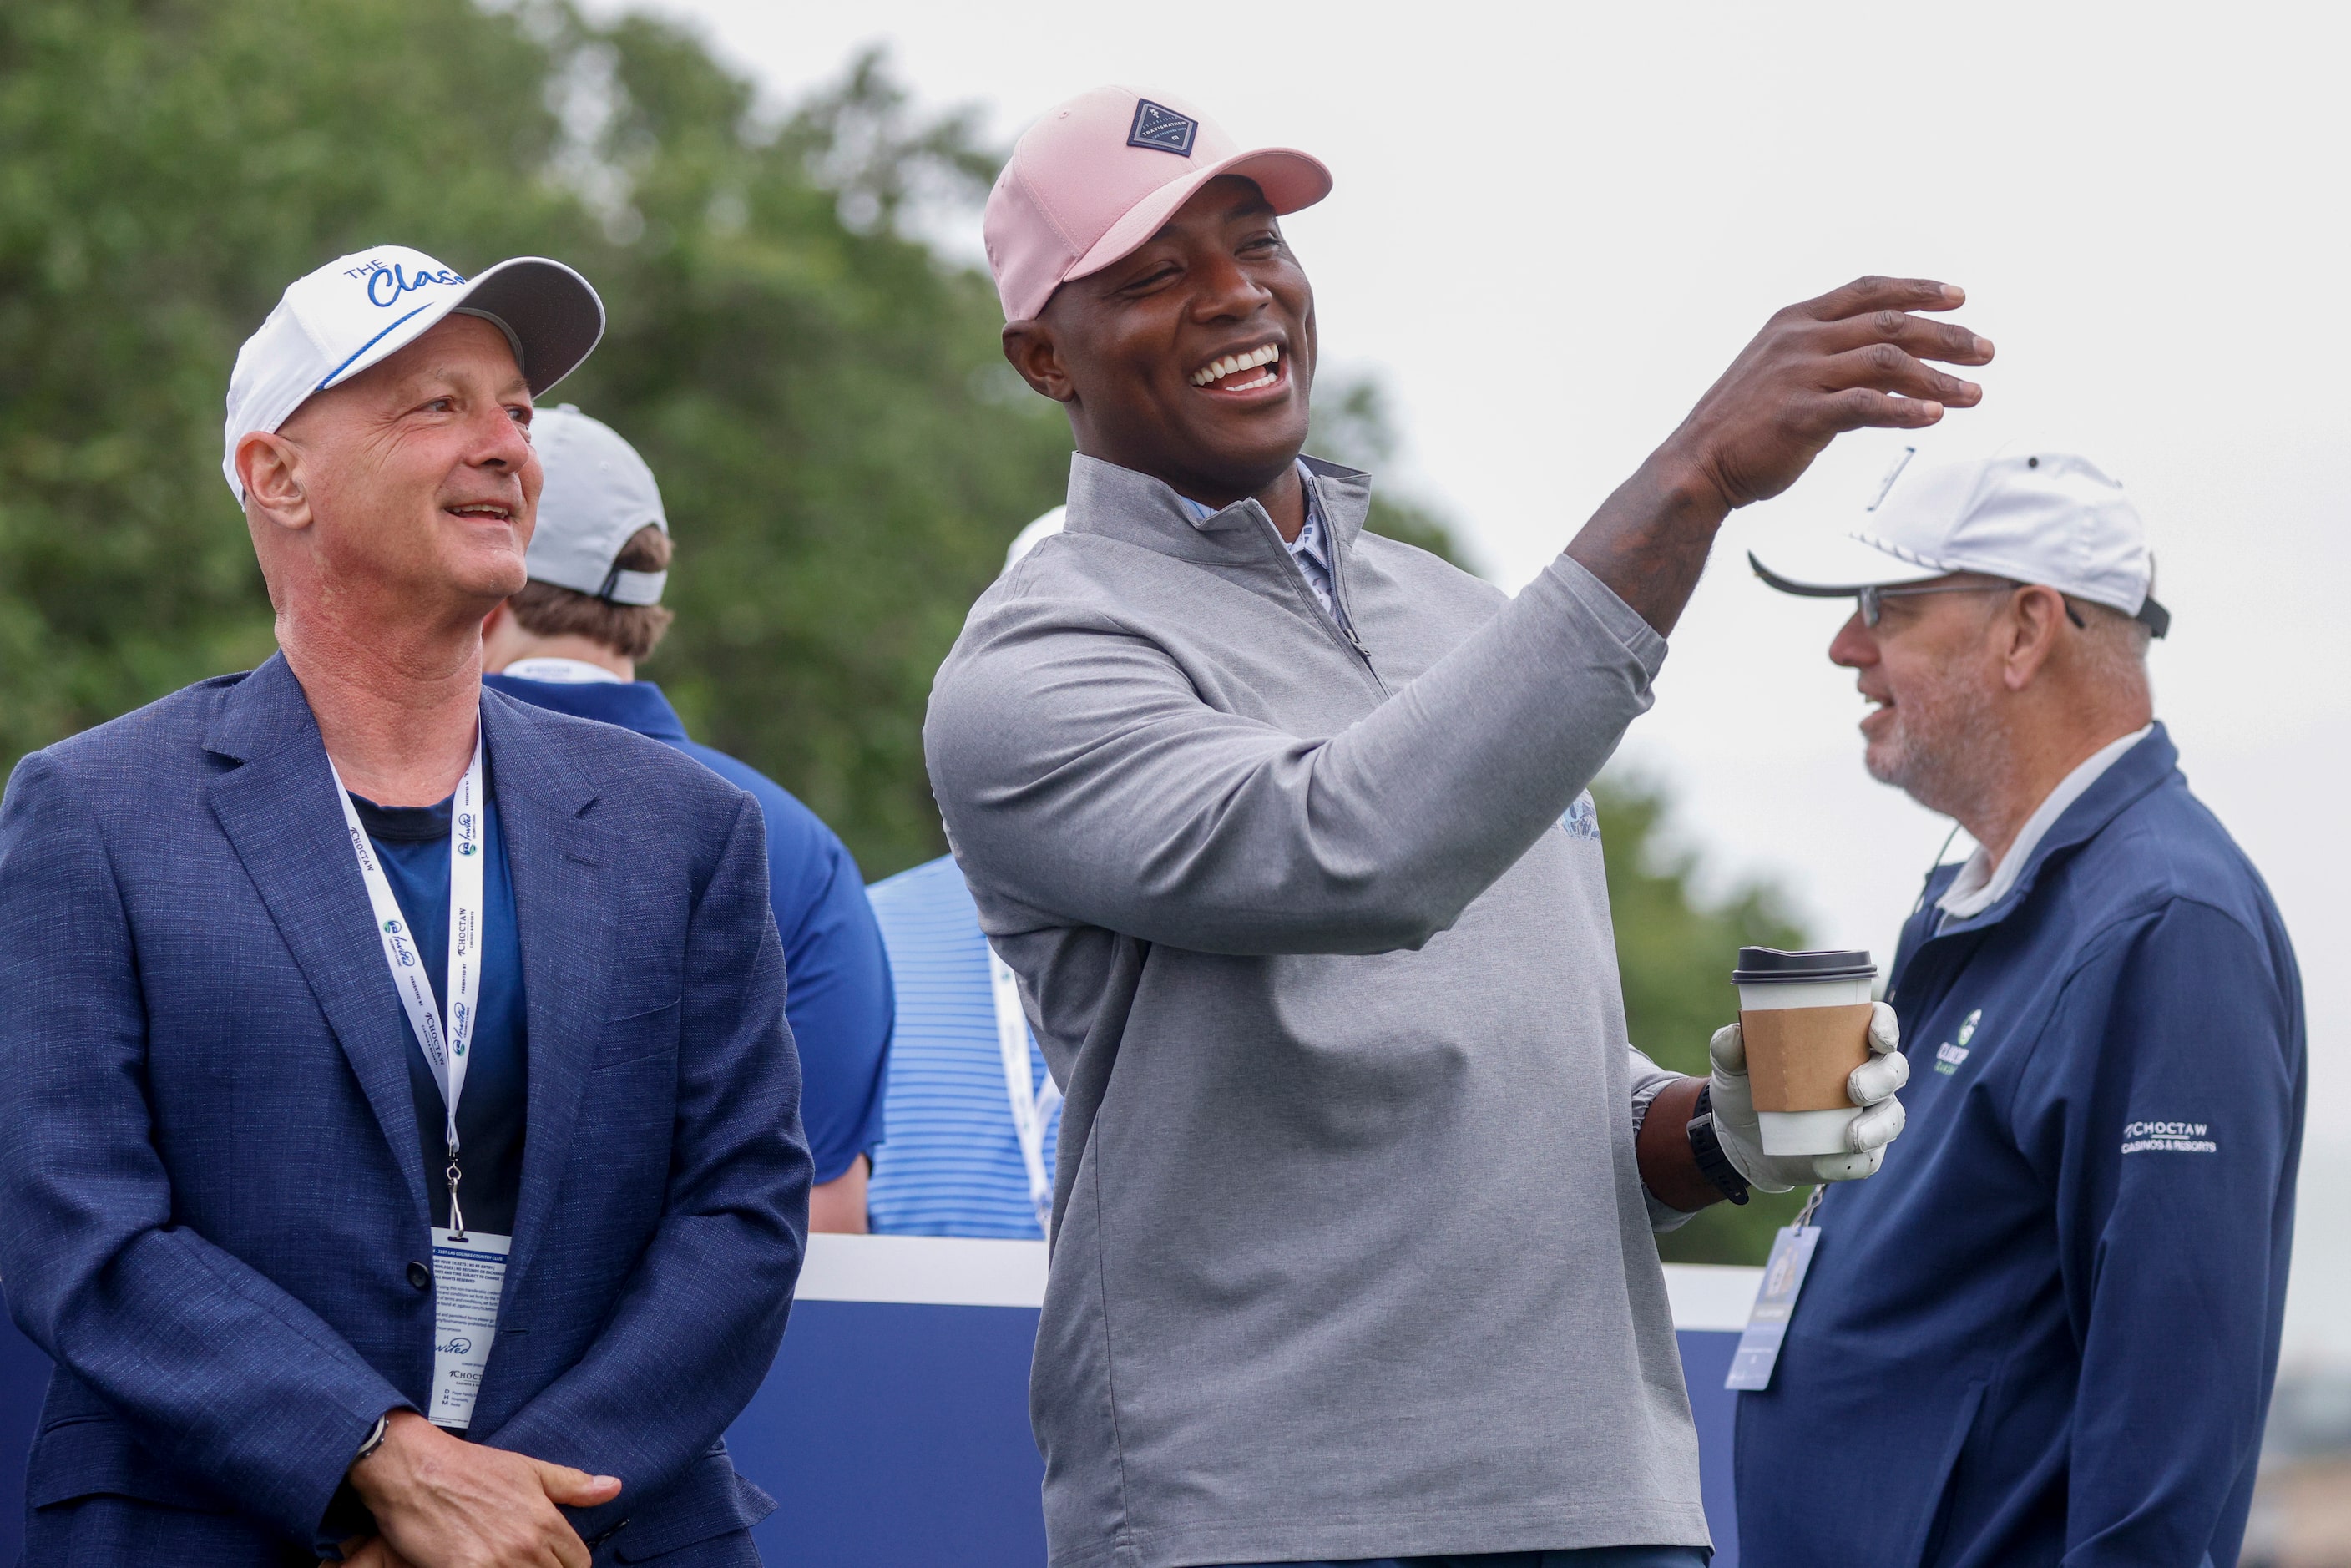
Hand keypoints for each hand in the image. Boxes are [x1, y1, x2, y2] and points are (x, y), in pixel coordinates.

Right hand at [348, 1410, 621, 1567]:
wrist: (417, 1471)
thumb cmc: (472, 1468)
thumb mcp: (528, 1470)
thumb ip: (572, 1485)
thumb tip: (614, 1487)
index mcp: (546, 1521)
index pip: (579, 1562)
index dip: (569, 1563)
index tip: (554, 1560)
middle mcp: (527, 1547)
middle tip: (526, 1558)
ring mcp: (497, 1564)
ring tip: (508, 1561)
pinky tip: (485, 1566)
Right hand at [1658, 276, 1993, 512]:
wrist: (1696, 465)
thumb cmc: (1740, 426)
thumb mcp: (1781, 374)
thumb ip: (1830, 363)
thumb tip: (1889, 373)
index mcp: (1795, 321)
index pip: (1868, 292)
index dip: (1917, 290)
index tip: (1958, 298)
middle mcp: (1799, 339)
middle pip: (1890, 323)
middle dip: (1946, 335)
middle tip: (1984, 351)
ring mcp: (1799, 375)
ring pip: (1888, 361)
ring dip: (1938, 376)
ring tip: (1972, 394)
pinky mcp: (1801, 415)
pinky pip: (1867, 405)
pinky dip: (1906, 410)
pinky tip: (1933, 417)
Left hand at [1708, 1003, 1908, 1191]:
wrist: (1739, 1139)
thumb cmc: (1746, 1088)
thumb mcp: (1731, 1066)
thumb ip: (1729, 1046)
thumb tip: (1737, 1033)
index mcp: (1843, 1043)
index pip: (1879, 1024)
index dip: (1886, 1027)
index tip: (1876, 1038)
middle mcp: (1866, 1076)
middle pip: (1895, 1070)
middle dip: (1883, 1078)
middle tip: (1854, 1089)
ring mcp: (1867, 1116)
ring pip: (1892, 1117)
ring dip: (1879, 1127)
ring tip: (1851, 1137)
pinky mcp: (1858, 1154)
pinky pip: (1869, 1160)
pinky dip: (1851, 1163)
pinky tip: (1826, 1163)